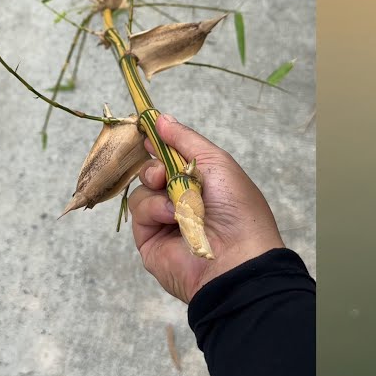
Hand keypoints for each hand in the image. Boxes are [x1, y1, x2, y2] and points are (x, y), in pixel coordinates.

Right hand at [129, 114, 284, 302]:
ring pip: (143, 189)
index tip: (148, 129)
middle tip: (164, 173)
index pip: (174, 156)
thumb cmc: (236, 207)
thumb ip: (185, 140)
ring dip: (158, 189)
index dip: (161, 142)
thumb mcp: (217, 163)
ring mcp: (166, 219)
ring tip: (178, 202)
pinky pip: (139, 210)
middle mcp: (184, 198)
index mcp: (205, 180)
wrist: (235, 257)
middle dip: (156, 166)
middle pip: (154, 170)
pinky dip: (154, 209)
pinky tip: (172, 217)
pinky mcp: (150, 237)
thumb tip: (160, 118)